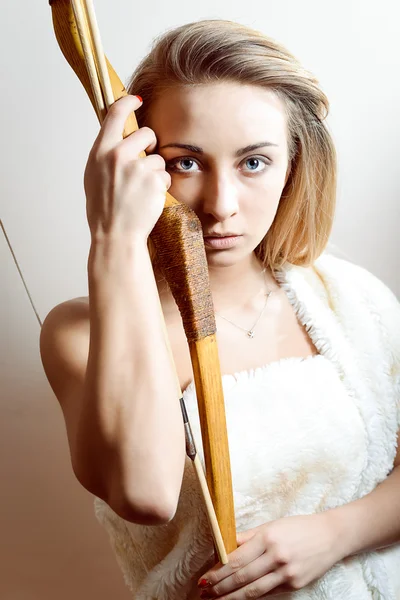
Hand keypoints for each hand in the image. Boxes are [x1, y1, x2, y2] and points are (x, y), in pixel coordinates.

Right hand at [84, 94, 170, 241]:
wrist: (115, 234)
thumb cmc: (103, 210)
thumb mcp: (94, 176)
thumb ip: (106, 154)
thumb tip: (116, 137)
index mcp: (100, 152)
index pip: (114, 114)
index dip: (127, 102)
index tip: (136, 99)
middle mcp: (118, 155)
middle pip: (146, 133)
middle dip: (151, 146)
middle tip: (145, 163)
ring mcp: (137, 167)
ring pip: (158, 158)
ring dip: (155, 172)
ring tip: (141, 191)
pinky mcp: (154, 180)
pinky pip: (165, 175)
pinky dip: (161, 186)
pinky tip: (148, 199)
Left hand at [198, 512, 341, 597]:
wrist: (331, 536)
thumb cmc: (298, 527)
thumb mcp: (272, 525)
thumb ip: (248, 537)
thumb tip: (225, 545)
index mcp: (268, 537)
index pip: (236, 559)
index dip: (219, 571)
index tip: (205, 577)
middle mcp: (276, 556)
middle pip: (242, 577)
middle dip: (220, 587)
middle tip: (205, 592)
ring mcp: (287, 573)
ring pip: (253, 591)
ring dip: (232, 597)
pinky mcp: (295, 585)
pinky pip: (269, 593)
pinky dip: (253, 598)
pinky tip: (240, 599)